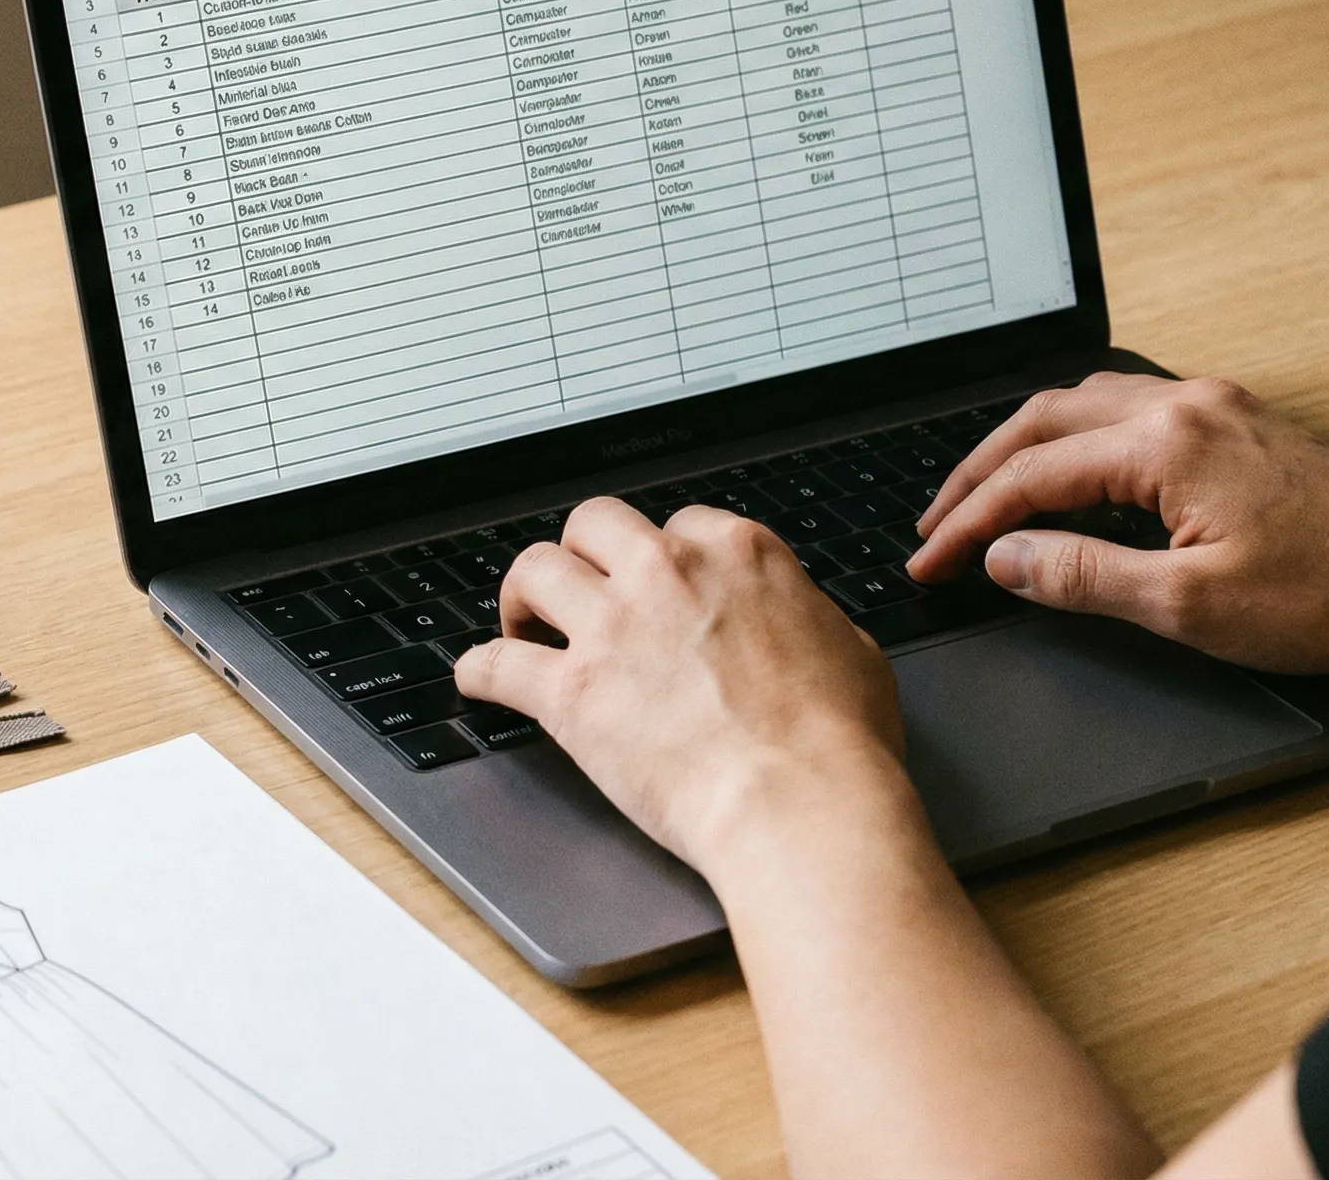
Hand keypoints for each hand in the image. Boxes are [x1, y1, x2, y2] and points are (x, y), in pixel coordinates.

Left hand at [454, 497, 911, 867]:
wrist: (799, 804)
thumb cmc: (838, 744)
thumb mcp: (851, 652)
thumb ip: (808, 620)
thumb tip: (803, 624)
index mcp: (737, 554)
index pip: (678, 524)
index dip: (661, 558)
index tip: (653, 584)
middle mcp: (666, 573)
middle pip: (593, 525)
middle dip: (583, 553)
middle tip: (580, 588)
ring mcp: (612, 627)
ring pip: (534, 570)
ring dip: (523, 596)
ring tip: (523, 623)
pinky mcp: (570, 691)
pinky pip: (496, 664)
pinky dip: (479, 670)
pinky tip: (477, 678)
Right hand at [907, 372, 1328, 699]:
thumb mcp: (1186, 607)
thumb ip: (1080, 575)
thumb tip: (1005, 560)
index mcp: (1167, 443)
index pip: (1032, 475)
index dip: (968, 523)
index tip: (929, 562)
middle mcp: (1187, 405)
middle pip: (1043, 419)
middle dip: (978, 473)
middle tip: (935, 525)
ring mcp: (1217, 407)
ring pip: (1084, 404)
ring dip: (1024, 448)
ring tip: (985, 498)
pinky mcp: (1239, 423)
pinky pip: (1129, 410)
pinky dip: (1075, 440)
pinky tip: (1067, 476)